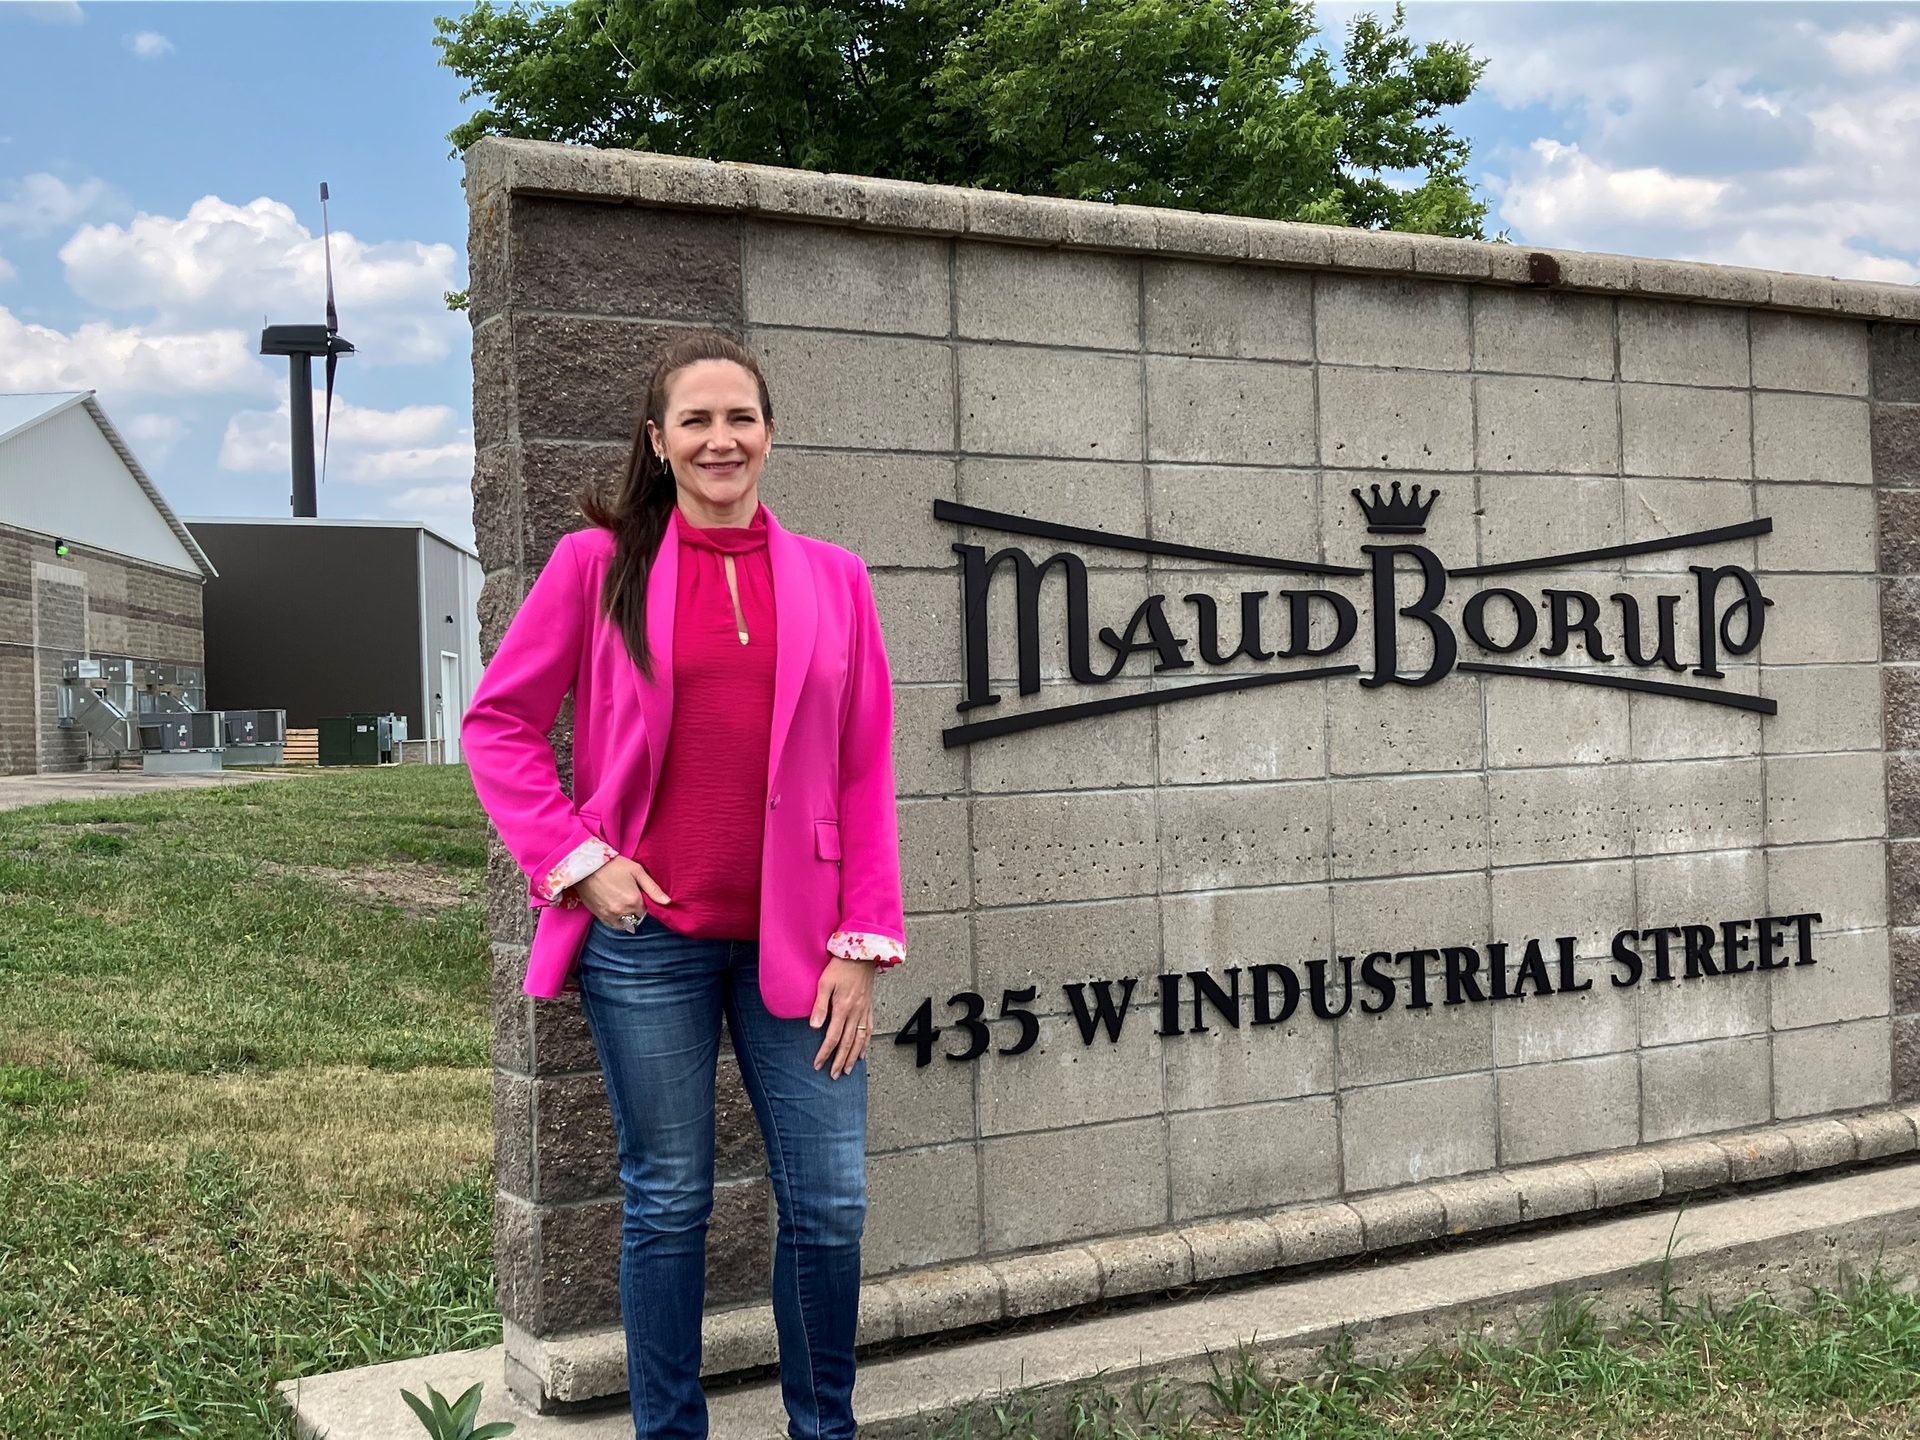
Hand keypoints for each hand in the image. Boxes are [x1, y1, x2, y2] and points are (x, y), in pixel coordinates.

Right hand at [574, 855, 668, 928]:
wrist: (585, 866)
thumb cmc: (613, 866)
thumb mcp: (637, 871)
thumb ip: (653, 888)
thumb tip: (668, 902)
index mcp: (634, 901)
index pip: (646, 912)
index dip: (644, 903)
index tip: (639, 895)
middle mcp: (622, 912)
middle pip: (636, 919)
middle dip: (636, 911)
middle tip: (630, 897)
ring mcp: (609, 915)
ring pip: (624, 924)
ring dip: (626, 918)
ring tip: (622, 903)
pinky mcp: (599, 915)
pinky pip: (612, 924)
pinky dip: (615, 920)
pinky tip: (614, 907)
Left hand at [810, 957, 874, 1079]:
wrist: (863, 953)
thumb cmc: (841, 966)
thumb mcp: (824, 983)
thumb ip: (820, 1006)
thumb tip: (814, 1027)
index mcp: (843, 1008)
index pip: (833, 1038)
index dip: (825, 1053)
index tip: (818, 1064)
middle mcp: (856, 1013)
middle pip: (848, 1044)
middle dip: (839, 1061)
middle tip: (833, 1075)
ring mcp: (864, 1011)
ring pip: (860, 1040)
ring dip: (852, 1057)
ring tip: (847, 1070)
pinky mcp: (869, 1007)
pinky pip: (869, 1030)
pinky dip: (866, 1044)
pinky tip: (862, 1053)